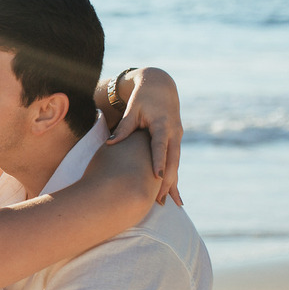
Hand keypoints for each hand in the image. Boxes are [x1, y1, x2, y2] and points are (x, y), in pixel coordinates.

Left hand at [106, 68, 182, 204]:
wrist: (160, 86)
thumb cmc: (143, 97)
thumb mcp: (133, 109)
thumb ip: (124, 127)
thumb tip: (110, 143)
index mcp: (163, 124)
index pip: (160, 145)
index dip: (159, 161)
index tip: (157, 177)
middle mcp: (174, 132)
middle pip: (173, 159)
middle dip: (169, 180)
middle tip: (161, 199)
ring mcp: (177, 137)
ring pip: (176, 164)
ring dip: (174, 183)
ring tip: (172, 203)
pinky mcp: (176, 141)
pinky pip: (175, 162)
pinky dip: (174, 177)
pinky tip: (175, 194)